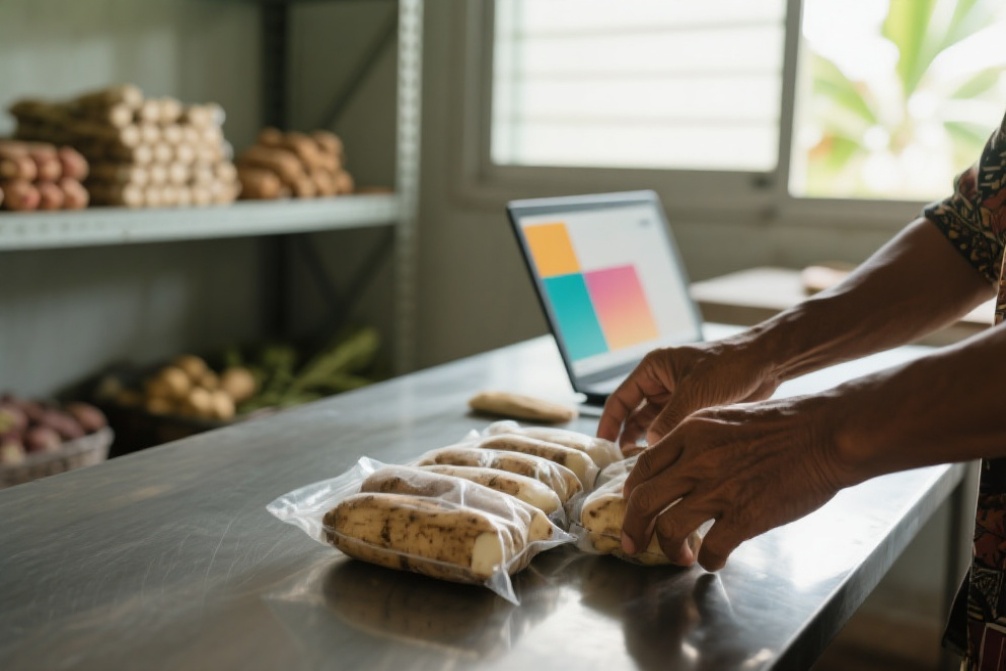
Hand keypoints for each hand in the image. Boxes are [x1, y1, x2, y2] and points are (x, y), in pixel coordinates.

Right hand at [597, 337, 779, 449]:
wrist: (765, 364)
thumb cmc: (728, 367)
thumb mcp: (694, 393)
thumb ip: (670, 420)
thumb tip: (652, 447)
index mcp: (653, 369)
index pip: (621, 399)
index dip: (609, 423)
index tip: (602, 446)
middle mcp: (661, 383)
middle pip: (634, 415)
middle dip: (628, 438)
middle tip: (623, 465)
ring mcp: (677, 397)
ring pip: (653, 426)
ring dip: (648, 444)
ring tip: (644, 468)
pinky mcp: (694, 410)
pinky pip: (673, 431)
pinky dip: (667, 445)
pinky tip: (667, 463)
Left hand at [621, 395, 849, 569]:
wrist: (825, 434)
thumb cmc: (783, 424)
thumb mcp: (725, 418)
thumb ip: (697, 441)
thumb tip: (678, 467)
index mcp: (690, 432)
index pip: (643, 467)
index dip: (632, 492)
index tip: (633, 506)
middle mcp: (696, 460)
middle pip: (644, 501)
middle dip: (633, 528)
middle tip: (633, 545)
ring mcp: (719, 489)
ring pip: (669, 528)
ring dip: (669, 549)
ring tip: (679, 555)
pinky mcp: (745, 516)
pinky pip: (712, 548)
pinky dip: (709, 560)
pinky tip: (715, 559)